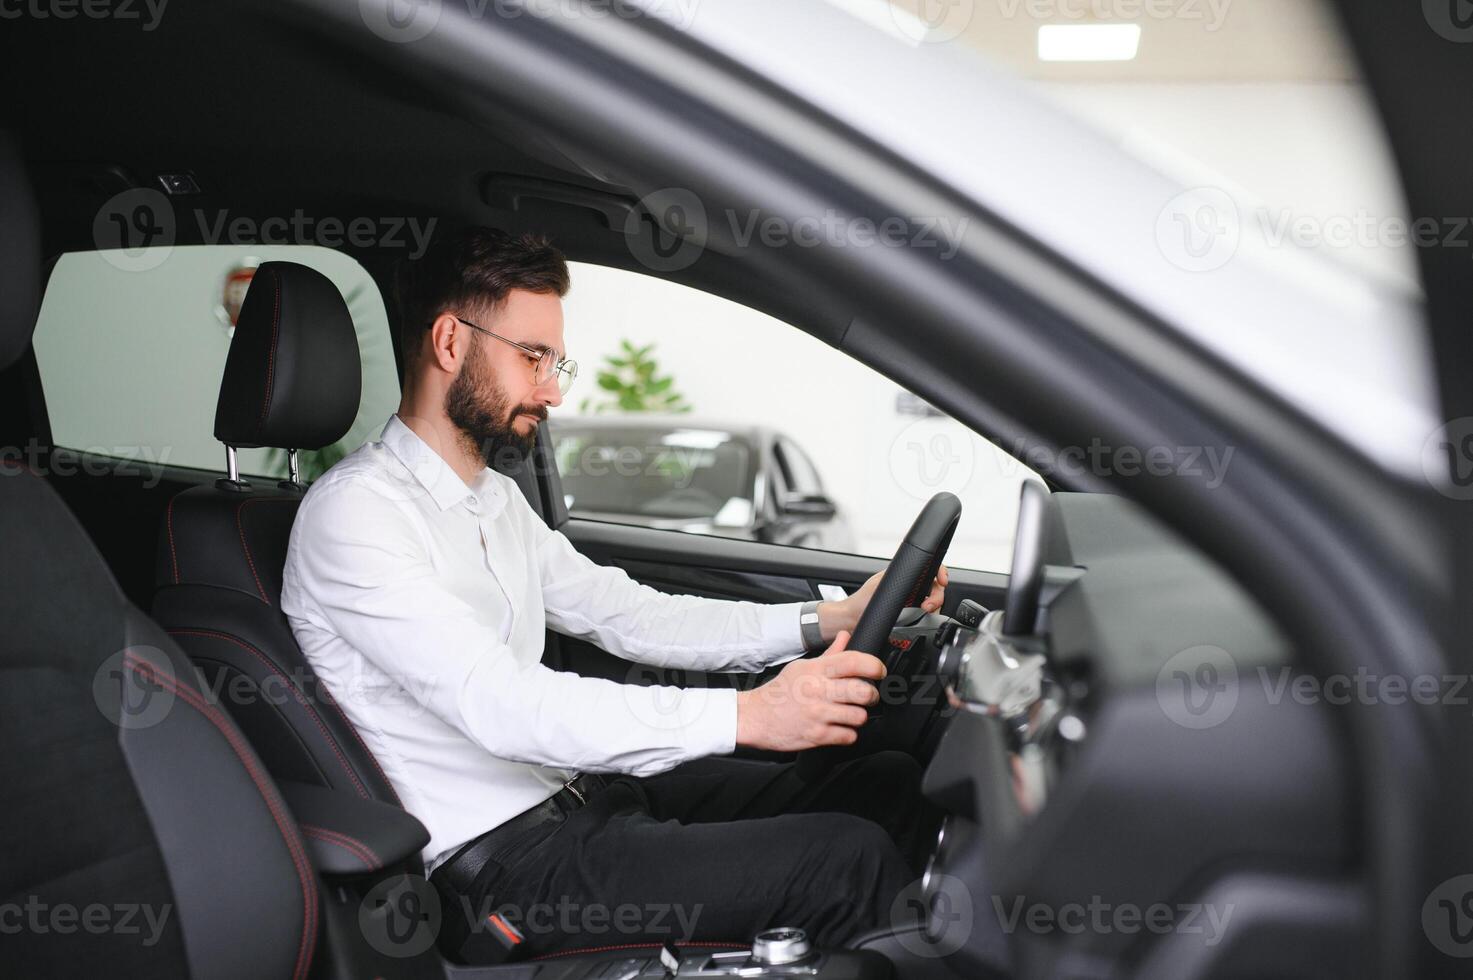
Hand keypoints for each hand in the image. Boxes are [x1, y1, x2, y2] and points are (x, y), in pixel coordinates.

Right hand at [736, 632, 884, 751]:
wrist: (755, 717)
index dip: (873, 665)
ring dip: (859, 717)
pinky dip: (848, 734)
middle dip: (871, 695)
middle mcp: (818, 690)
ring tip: (850, 714)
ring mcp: (818, 714)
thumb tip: (846, 636)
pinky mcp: (817, 735)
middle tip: (867, 696)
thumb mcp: (802, 668)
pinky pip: (848, 736)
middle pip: (863, 691)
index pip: (853, 661)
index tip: (879, 671)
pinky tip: (839, 728)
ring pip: (859, 716)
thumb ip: (829, 655)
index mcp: (816, 671)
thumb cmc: (780, 692)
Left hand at [818, 564, 948, 641]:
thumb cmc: (860, 602)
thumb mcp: (881, 583)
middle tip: (927, 605)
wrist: (851, 621)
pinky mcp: (910, 620)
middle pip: (935, 590)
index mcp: (904, 577)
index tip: (942, 580)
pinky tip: (919, 620)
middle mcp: (910, 590)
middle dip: (936, 597)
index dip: (939, 574)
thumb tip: (912, 569)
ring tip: (922, 613)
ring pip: (933, 605)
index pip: (929, 571)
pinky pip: (925, 619)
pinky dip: (926, 620)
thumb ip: (897, 576)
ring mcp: (911, 605)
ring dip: (932, 609)